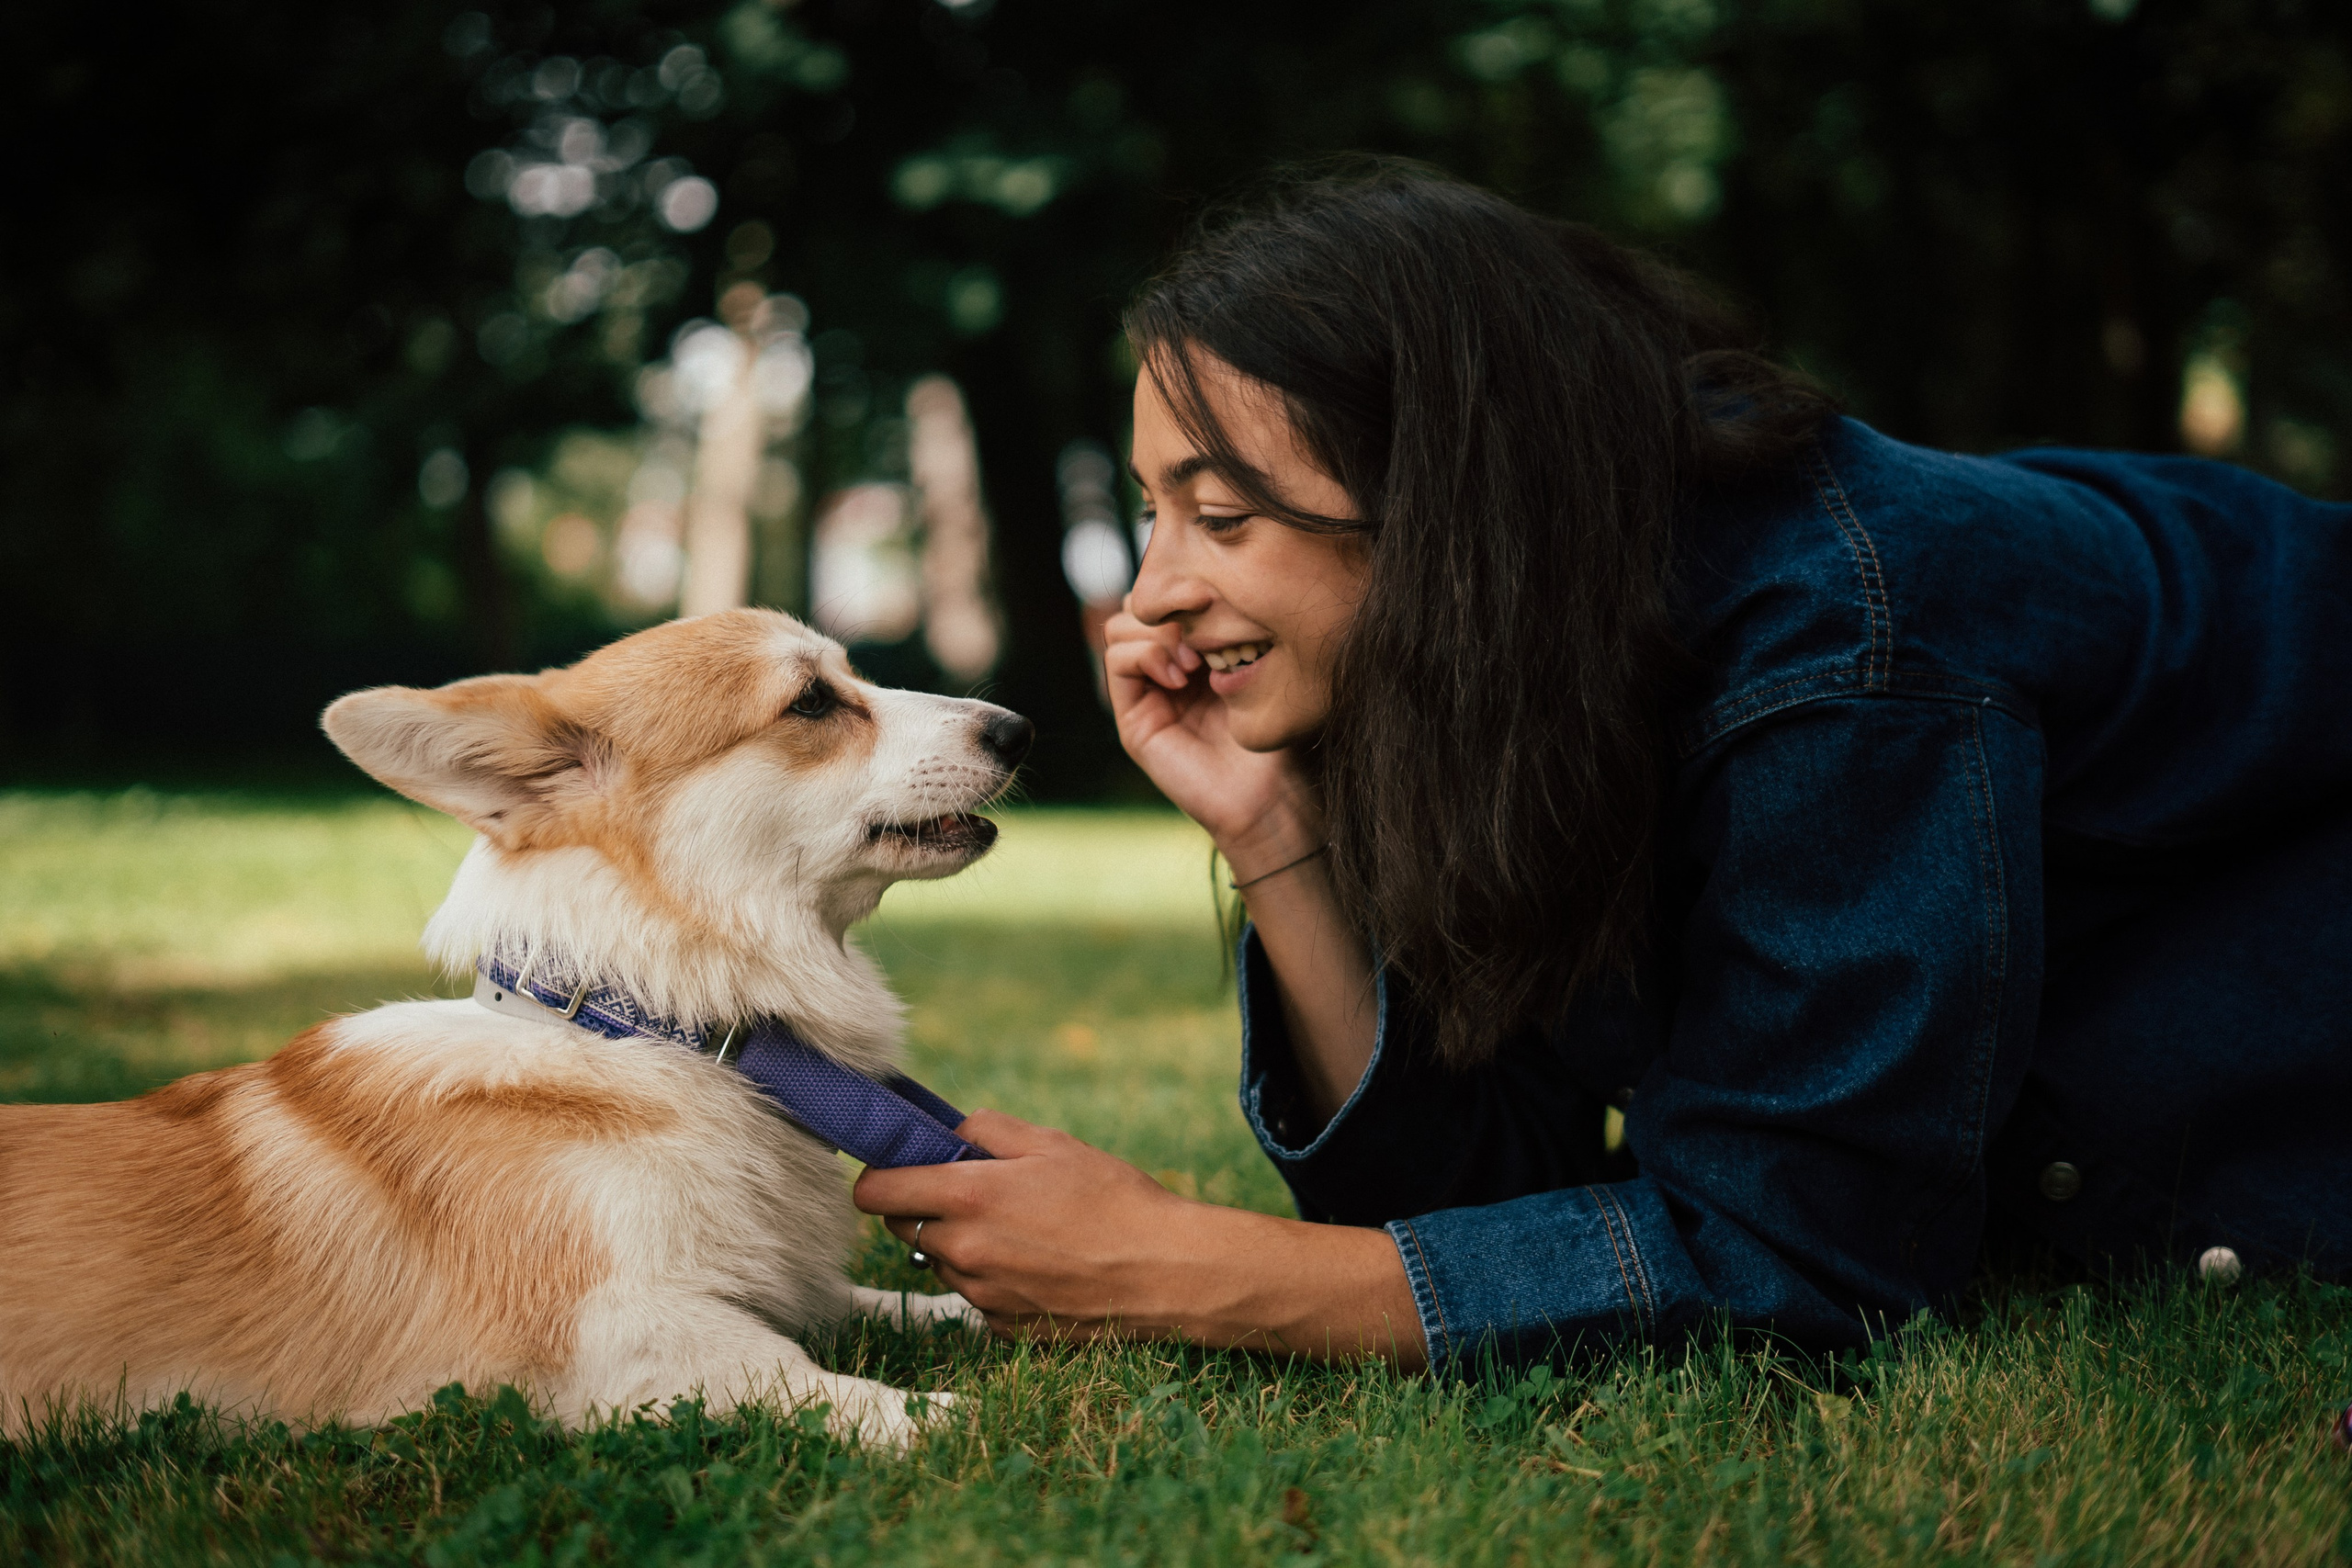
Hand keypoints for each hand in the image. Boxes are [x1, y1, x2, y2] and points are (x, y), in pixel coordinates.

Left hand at [853, 1109, 1426, 1365]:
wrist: (1166, 1272)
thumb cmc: (1114, 1198)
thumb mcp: (1052, 1143)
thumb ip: (987, 1129)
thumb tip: (946, 1130)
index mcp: (969, 1197)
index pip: (875, 1193)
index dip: (879, 1176)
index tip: (897, 1168)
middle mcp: (964, 1251)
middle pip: (903, 1229)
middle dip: (924, 1208)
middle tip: (974, 1193)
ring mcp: (982, 1295)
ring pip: (942, 1263)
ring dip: (962, 1244)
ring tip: (1024, 1230)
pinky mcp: (1003, 1327)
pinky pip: (977, 1296)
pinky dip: (993, 1279)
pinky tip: (1041, 1265)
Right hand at [1102, 603, 1317, 870]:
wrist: (1270, 794)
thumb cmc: (1277, 733)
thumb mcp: (1259, 667)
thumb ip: (1231, 627)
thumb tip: (1210, 580)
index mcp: (1195, 656)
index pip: (1166, 599)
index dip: (1182, 586)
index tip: (1216, 588)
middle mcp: (1166, 672)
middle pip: (1137, 607)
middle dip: (1166, 604)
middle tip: (1203, 616)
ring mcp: (1146, 695)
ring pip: (1120, 628)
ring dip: (1157, 632)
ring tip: (1196, 660)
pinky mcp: (1133, 721)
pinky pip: (1117, 661)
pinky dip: (1145, 655)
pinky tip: (1181, 676)